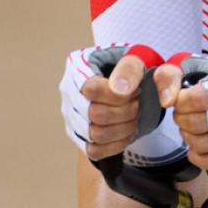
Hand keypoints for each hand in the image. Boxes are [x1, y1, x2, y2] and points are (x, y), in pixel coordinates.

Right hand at [59, 45, 155, 160]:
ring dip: (125, 128)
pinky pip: (95, 150)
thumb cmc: (130, 67)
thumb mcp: (136, 57)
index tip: (136, 90)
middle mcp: (69, 93)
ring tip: (136, 115)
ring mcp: (72, 116)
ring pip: (96, 135)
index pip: (91, 90)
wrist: (130, 80)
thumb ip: (129, 68)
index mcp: (78, 67)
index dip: (118, 95)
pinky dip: (117, 144)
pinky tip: (128, 130)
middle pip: (94, 115)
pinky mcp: (78, 136)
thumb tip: (119, 89)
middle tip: (139, 103)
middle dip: (126, 111)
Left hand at [154, 55, 207, 172]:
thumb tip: (167, 101)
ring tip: (191, 129)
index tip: (180, 101)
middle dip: (181, 121)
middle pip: (199, 124)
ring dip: (189, 139)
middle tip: (182, 116)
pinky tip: (197, 148)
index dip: (180, 103)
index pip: (197, 99)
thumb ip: (170, 77)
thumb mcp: (192, 69)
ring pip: (206, 145)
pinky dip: (200, 159)